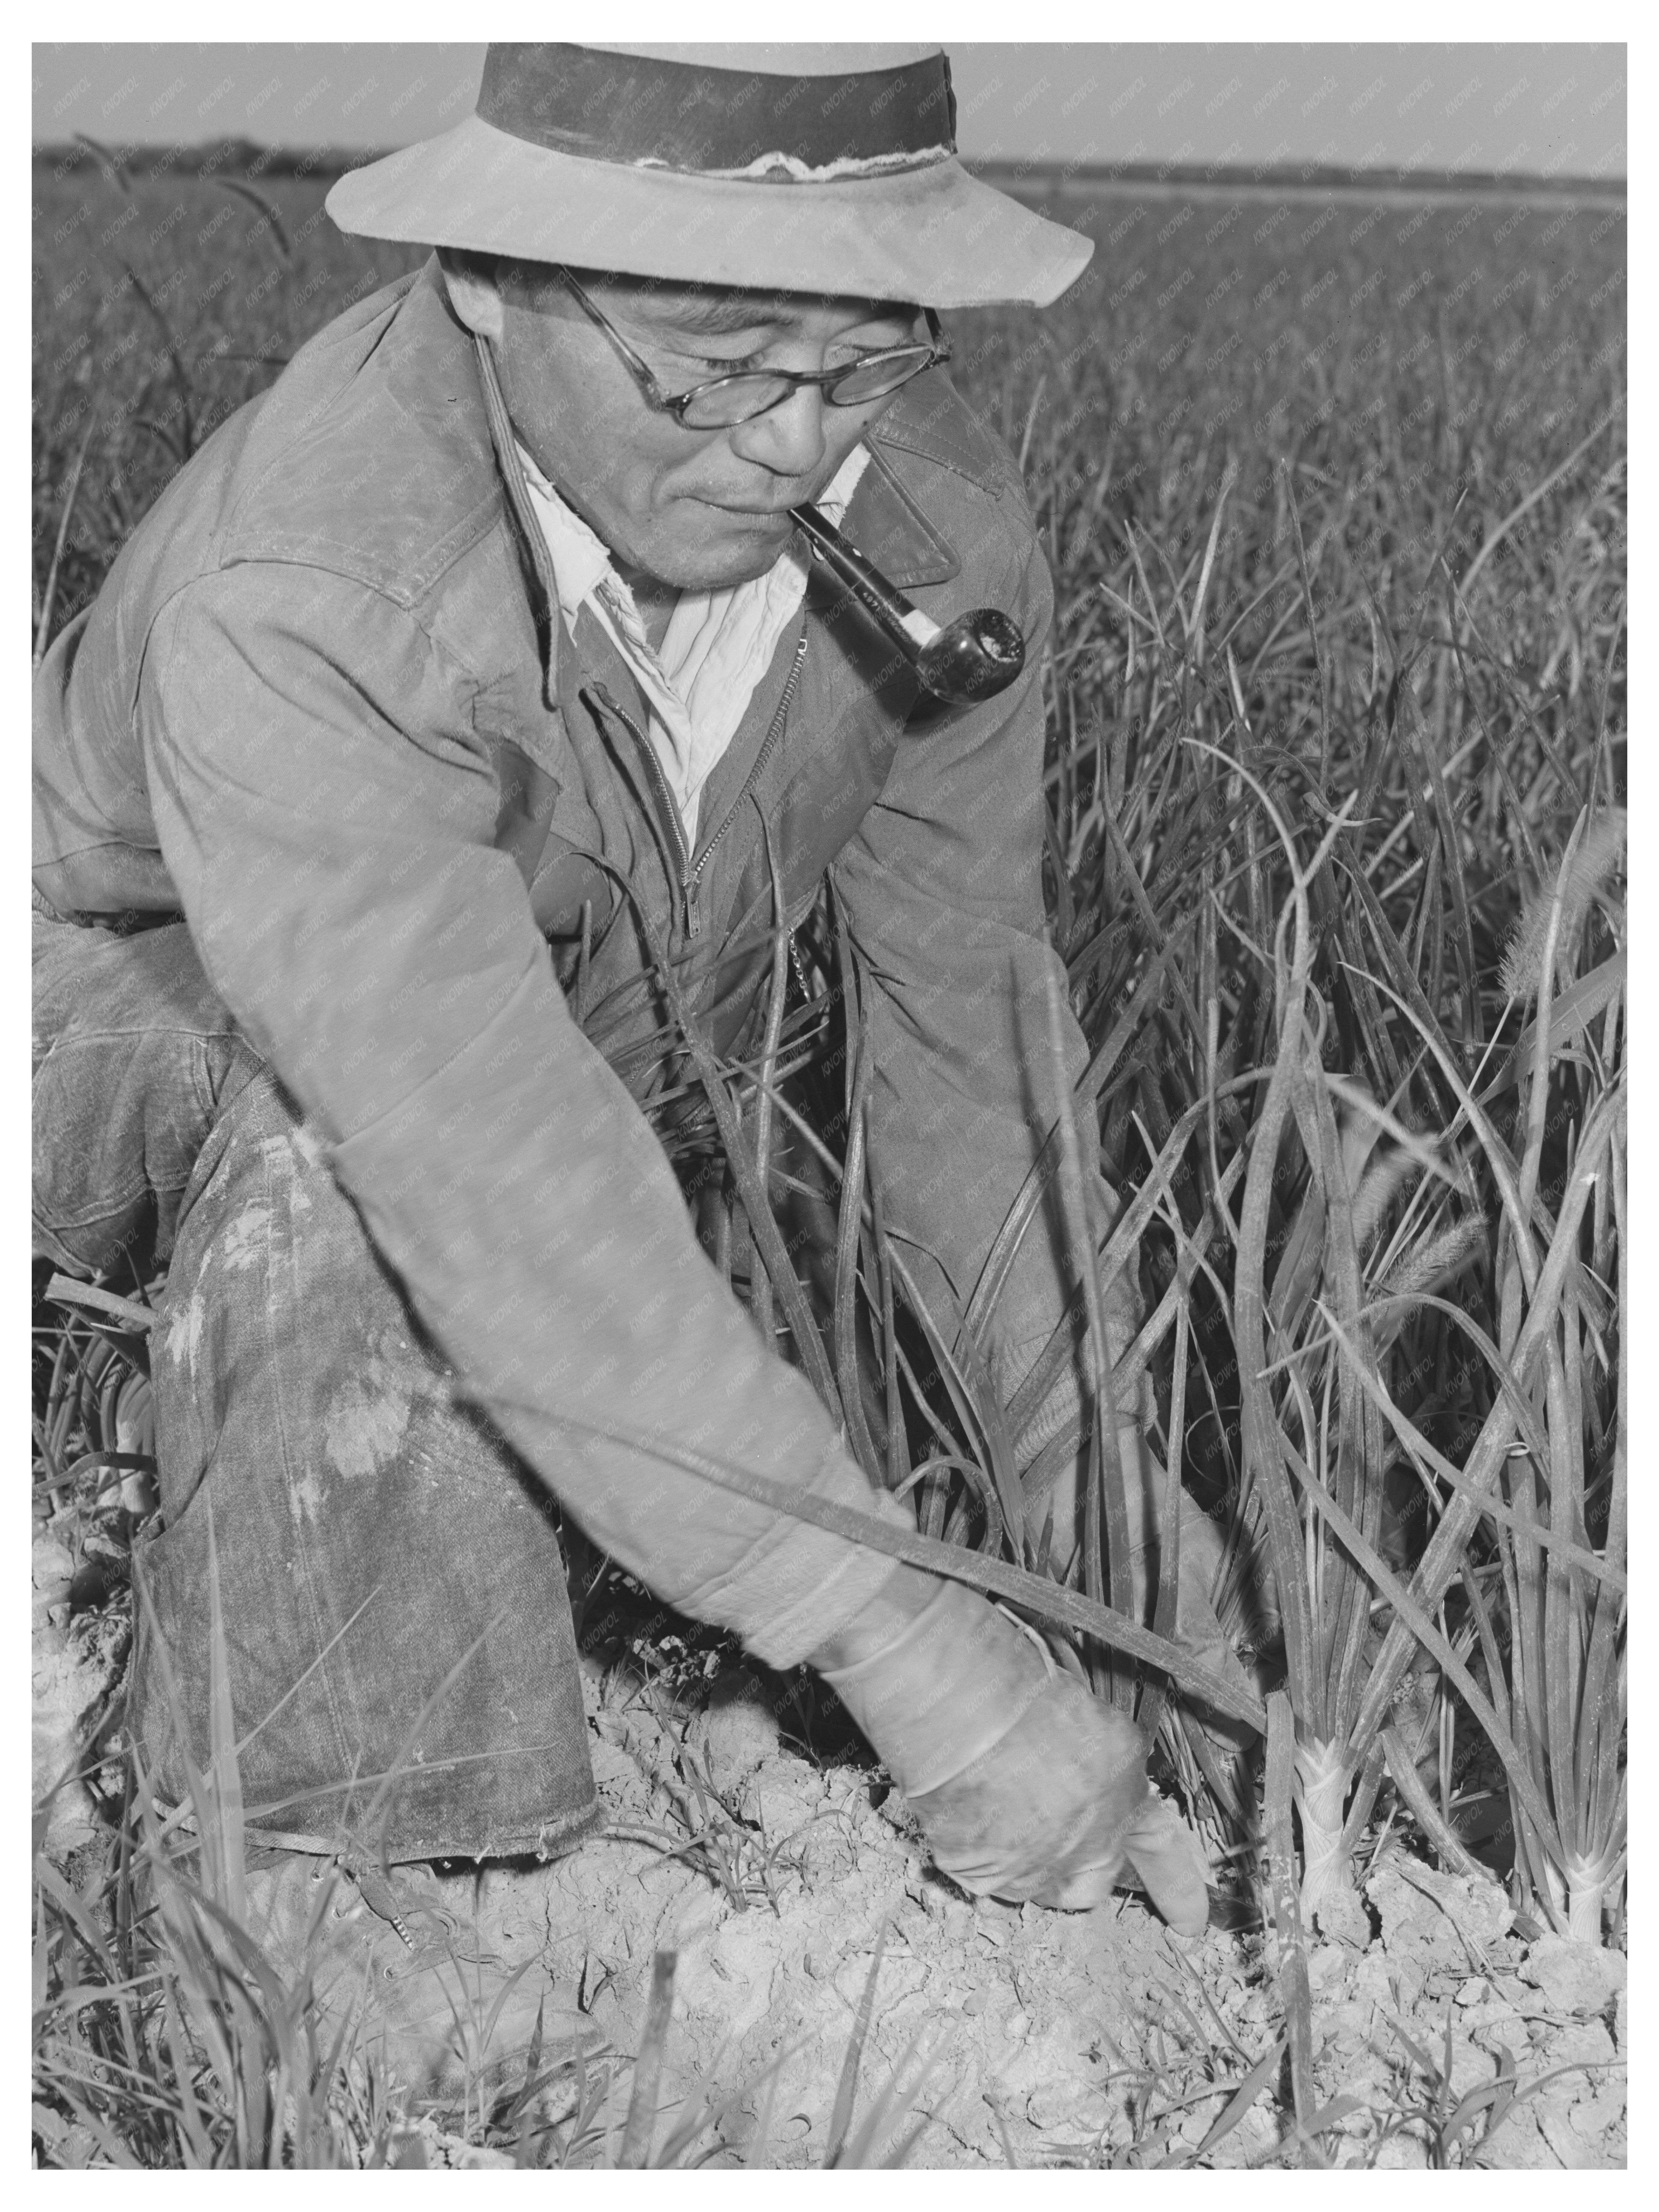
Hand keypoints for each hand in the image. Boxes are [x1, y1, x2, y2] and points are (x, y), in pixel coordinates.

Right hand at [906, 1671, 1209, 1927]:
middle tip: (1048, 1817)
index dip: (1180, 1890)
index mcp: (1126, 1800)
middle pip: (1096, 1879)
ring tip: (997, 1795)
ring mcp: (1035, 1871)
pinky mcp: (982, 1877)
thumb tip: (1092, 1780)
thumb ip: (1107, 1766)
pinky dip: (981, 1849)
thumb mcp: (1094, 1723)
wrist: (963, 1708)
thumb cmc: (1026, 1693)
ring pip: (1041, 1882)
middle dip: (1081, 1858)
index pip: (1163, 1854)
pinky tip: (969, 1805)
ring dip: (1029, 1855)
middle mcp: (1090, 1849)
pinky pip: (989, 1876)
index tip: (1192, 1922)